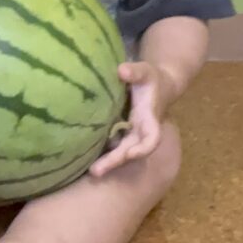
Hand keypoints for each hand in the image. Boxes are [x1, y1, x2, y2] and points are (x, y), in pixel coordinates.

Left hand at [89, 61, 168, 179]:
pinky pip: (113, 146)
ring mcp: (131, 134)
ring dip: (107, 163)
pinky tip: (85, 160)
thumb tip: (121, 70)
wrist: (157, 85)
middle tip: (95, 172)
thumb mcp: (145, 71)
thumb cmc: (151, 78)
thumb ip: (135, 71)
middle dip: (115, 162)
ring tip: (90, 172)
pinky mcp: (120, 132)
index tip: (131, 155)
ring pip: (120, 152)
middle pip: (131, 152)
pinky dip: (102, 153)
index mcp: (150, 119)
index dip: (143, 148)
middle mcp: (141, 131)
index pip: (152, 138)